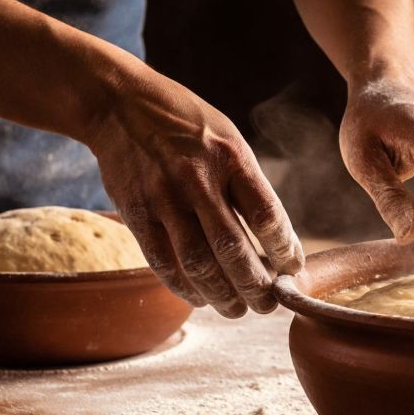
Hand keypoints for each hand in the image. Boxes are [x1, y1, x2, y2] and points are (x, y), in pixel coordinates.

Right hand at [84, 64, 303, 316]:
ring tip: (238, 310)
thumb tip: (274, 240)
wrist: (121, 104)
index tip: (292, 270)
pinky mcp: (136, 212)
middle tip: (268, 305)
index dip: (284, 251)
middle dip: (256, 286)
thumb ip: (247, 184)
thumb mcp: (228, 139)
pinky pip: (164, 262)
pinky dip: (185, 288)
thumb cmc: (186, 125)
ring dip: (222, 295)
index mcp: (231, 157)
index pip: (267, 216)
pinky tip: (201, 298)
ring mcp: (164, 197)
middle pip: (233, 248)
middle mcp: (198, 178)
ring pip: (198, 263)